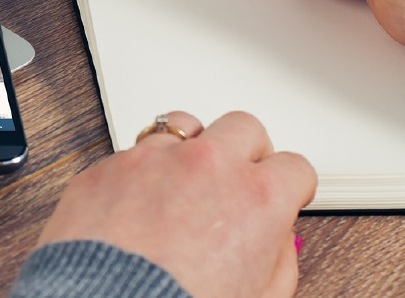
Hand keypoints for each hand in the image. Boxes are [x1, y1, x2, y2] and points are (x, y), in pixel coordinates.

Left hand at [36, 111, 315, 297]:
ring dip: (191, 148)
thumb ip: (278, 259)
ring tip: (183, 180)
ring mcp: (154, 158)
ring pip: (184, 125)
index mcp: (256, 197)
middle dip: (246, 152)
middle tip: (236, 180)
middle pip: (244, 127)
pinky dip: (142, 171)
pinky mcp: (109, 164)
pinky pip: (133, 152)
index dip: (290, 186)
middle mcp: (207, 165)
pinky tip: (137, 201)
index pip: (295, 167)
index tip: (283, 192)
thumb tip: (274, 239)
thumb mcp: (259, 297)